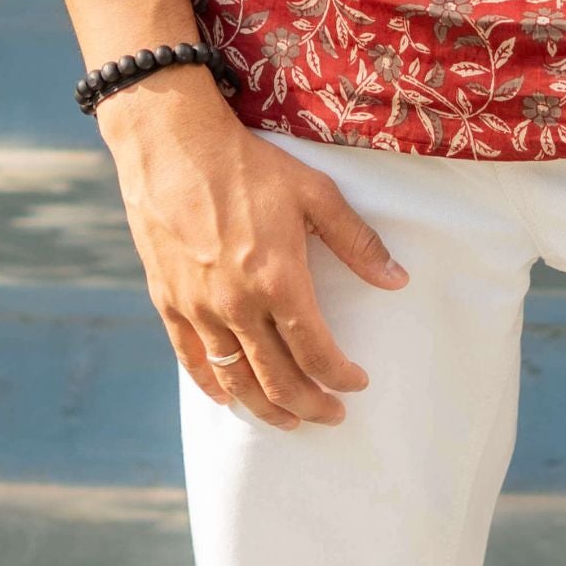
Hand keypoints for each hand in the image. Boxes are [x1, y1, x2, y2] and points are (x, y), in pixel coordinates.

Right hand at [95, 64, 405, 426]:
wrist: (172, 145)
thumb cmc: (248, 165)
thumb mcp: (314, 193)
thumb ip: (357, 241)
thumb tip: (397, 280)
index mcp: (279, 280)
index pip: (316, 351)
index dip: (341, 376)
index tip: (358, 383)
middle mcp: (237, 304)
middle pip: (278, 378)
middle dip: (310, 405)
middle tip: (331, 416)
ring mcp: (198, 308)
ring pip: (235, 379)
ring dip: (265, 408)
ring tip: (287, 420)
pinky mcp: (168, 301)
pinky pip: (193, 359)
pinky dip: (213, 385)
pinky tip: (228, 397)